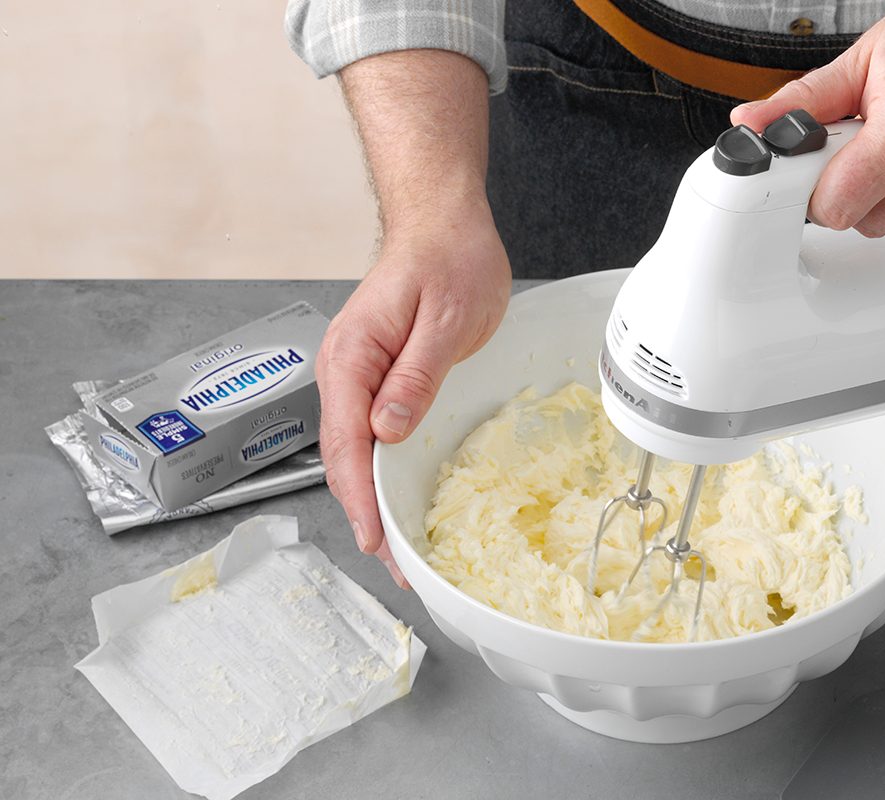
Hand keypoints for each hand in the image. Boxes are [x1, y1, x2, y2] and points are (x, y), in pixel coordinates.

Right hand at [316, 193, 510, 585]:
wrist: (443, 222)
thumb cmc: (448, 258)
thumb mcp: (445, 320)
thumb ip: (415, 376)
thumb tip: (388, 430)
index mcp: (352, 356)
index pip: (347, 442)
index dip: (360, 498)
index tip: (378, 541)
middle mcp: (345, 370)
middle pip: (345, 457)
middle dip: (365, 513)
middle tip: (397, 564)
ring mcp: (358, 375)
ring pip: (356, 451)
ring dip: (372, 499)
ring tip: (397, 548)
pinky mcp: (377, 377)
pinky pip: (372, 433)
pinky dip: (382, 472)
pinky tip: (396, 497)